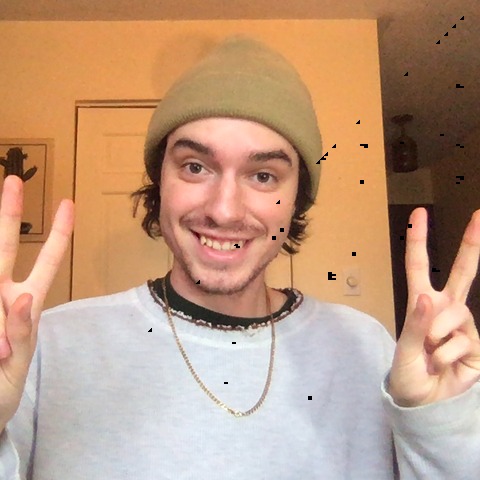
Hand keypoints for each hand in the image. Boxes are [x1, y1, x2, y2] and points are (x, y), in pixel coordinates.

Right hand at [0, 175, 73, 426]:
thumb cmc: (2, 383)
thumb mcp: (18, 359)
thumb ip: (21, 332)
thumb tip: (19, 303)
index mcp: (24, 303)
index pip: (47, 261)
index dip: (59, 234)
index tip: (69, 204)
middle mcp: (2, 299)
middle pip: (2, 251)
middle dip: (7, 216)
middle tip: (12, 181)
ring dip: (3, 289)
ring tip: (5, 343)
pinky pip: (1, 311)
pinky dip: (7, 322)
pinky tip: (7, 322)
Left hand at [388, 207, 479, 406]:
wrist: (423, 402)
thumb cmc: (408, 371)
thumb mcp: (405, 349)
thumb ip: (416, 325)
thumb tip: (428, 297)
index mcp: (422, 303)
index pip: (418, 266)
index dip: (419, 239)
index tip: (420, 213)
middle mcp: (445, 309)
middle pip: (461, 273)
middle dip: (470, 245)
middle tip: (478, 215)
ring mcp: (463, 326)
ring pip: (456, 315)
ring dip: (437, 336)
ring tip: (430, 354)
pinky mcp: (476, 344)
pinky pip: (462, 341)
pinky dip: (448, 355)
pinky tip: (444, 364)